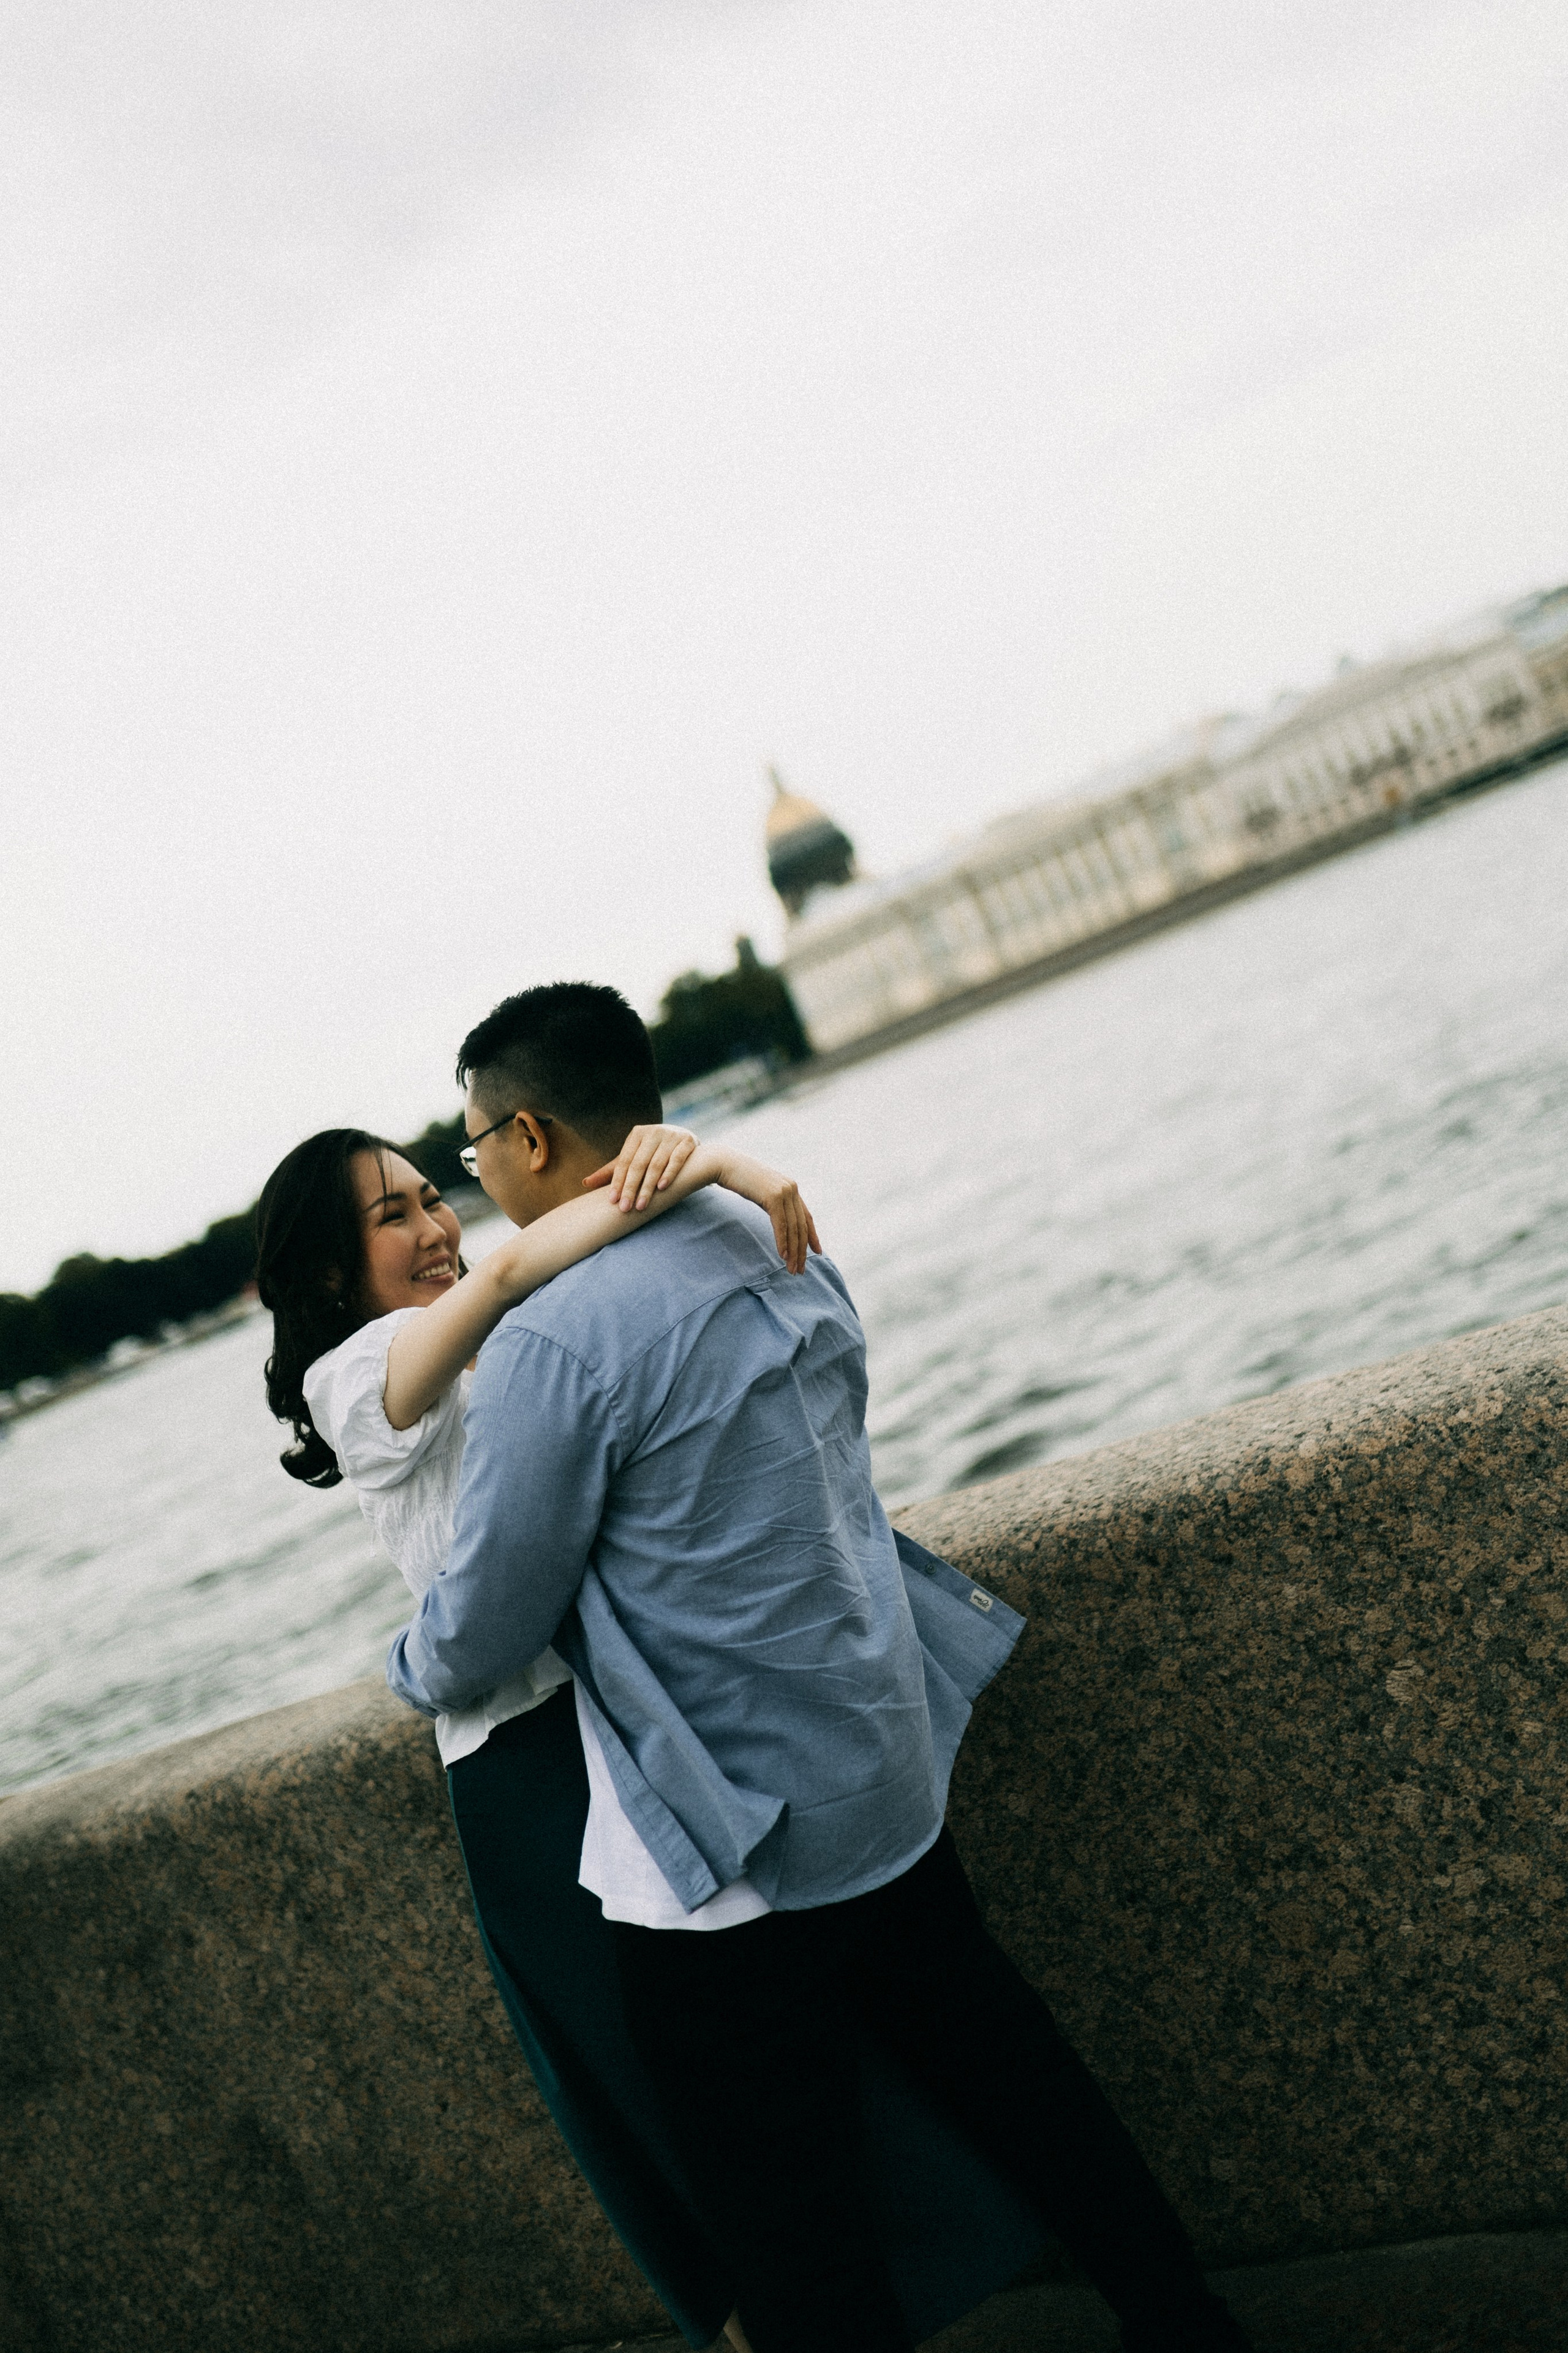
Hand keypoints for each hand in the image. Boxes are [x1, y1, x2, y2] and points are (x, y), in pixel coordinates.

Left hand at [583, 1124, 699, 1211]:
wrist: (687, 1141)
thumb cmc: (654, 1153)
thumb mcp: (633, 1158)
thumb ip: (612, 1171)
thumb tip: (584, 1184)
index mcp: (637, 1134)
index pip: (624, 1161)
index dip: (618, 1181)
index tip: (613, 1201)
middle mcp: (653, 1132)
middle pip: (638, 1164)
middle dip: (631, 1188)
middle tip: (625, 1208)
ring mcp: (672, 1135)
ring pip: (656, 1164)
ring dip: (648, 1187)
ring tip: (641, 1205)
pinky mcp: (688, 1141)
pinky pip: (677, 1159)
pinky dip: (669, 1173)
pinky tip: (662, 1188)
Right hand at [714, 1151, 820, 1274]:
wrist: (725, 1164)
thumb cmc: (740, 1180)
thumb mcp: (763, 1192)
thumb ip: (774, 1202)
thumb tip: (779, 1219)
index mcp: (791, 1188)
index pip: (806, 1217)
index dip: (812, 1236)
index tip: (816, 1252)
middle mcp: (792, 1188)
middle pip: (801, 1226)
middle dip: (802, 1251)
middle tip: (800, 1270)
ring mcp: (784, 1191)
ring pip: (793, 1228)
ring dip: (793, 1251)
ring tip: (791, 1269)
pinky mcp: (773, 1196)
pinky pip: (781, 1225)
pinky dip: (782, 1242)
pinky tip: (783, 1255)